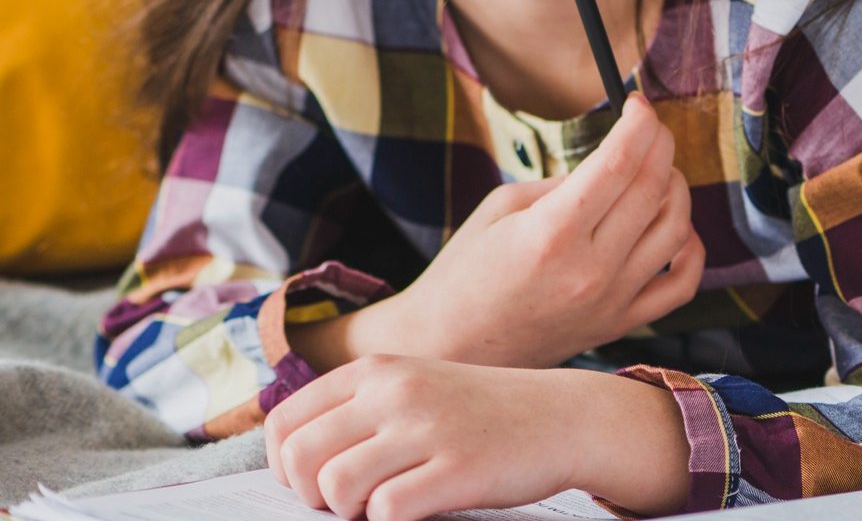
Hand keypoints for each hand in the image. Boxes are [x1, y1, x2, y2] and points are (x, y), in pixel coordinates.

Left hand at [266, 354, 689, 520]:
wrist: (561, 416)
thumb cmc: (479, 412)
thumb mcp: (414, 388)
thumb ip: (357, 410)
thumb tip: (291, 462)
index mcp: (378, 370)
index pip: (286, 422)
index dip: (285, 466)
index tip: (311, 484)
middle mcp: (396, 391)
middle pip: (301, 458)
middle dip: (311, 495)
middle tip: (347, 503)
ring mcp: (428, 428)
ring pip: (336, 487)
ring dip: (351, 512)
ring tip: (383, 505)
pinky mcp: (457, 468)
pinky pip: (387, 511)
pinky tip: (418, 509)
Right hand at [294, 94, 704, 371]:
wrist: (448, 347)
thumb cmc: (465, 270)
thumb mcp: (501, 208)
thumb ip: (564, 182)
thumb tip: (616, 160)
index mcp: (552, 233)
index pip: (620, 162)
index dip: (639, 122)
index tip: (638, 103)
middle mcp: (589, 269)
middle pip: (654, 188)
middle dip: (659, 144)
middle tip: (649, 128)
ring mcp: (610, 302)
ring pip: (677, 228)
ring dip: (676, 187)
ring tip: (655, 173)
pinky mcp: (619, 325)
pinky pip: (682, 285)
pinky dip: (692, 248)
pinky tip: (675, 228)